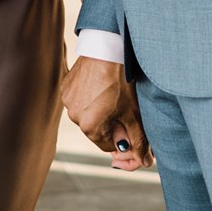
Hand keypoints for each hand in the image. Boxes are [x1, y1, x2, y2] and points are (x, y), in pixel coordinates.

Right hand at [62, 56, 153, 170]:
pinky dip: (90, 97)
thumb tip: (145, 162)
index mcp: (91, 128)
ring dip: (99, 110)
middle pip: (97, 130)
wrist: (106, 48)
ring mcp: (68, 101)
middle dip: (111, 123)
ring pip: (87, 115)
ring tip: (111, 93)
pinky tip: (100, 85)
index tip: (130, 124)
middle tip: (123, 106)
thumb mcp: (133, 113)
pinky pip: (79, 100)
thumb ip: (139, 140)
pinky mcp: (65, 87)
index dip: (122, 137)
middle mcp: (75, 117)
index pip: (108, 145)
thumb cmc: (121, 81)